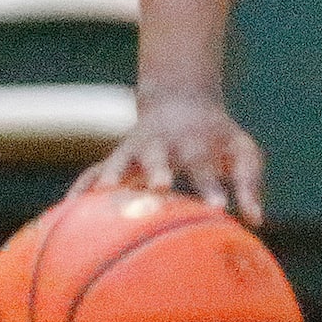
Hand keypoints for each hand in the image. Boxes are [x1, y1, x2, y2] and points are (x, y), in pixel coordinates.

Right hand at [72, 90, 265, 223]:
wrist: (180, 100)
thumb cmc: (216, 137)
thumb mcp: (241, 151)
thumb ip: (247, 183)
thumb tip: (257, 221)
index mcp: (196, 143)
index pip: (206, 166)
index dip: (212, 186)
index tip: (220, 209)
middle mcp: (162, 144)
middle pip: (159, 157)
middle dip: (159, 172)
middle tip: (161, 187)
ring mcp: (134, 150)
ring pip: (120, 160)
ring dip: (112, 174)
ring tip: (102, 192)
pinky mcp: (114, 160)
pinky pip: (91, 174)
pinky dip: (79, 190)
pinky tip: (64, 212)